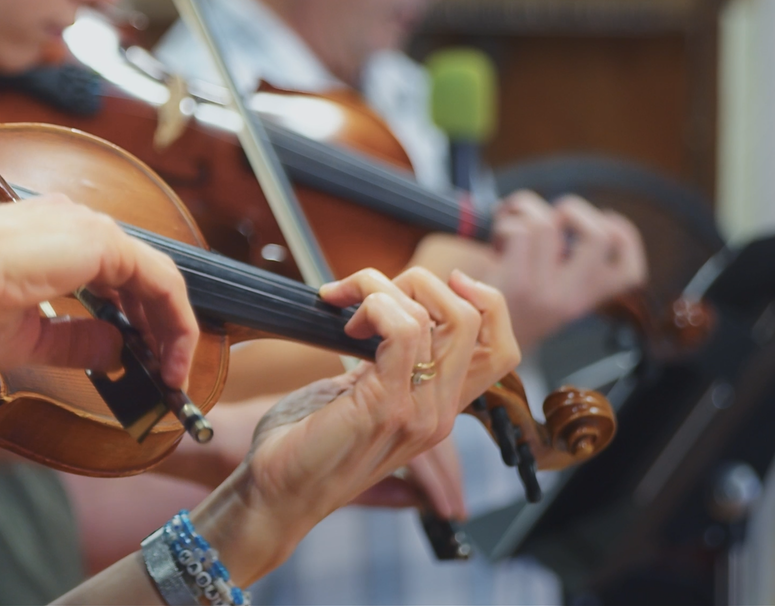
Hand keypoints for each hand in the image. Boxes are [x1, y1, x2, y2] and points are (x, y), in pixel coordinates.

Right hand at [0, 196, 198, 389]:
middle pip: (139, 276)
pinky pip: (160, 281)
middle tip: (165, 370)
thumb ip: (76, 340)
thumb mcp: (29, 337)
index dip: (133, 319)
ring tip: (172, 370)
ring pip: (154, 277)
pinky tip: (173, 355)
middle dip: (158, 325)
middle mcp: (75, 225)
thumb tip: (116, 350)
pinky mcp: (101, 241)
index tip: (141, 358)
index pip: (112, 277)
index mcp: (51, 240)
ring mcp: (89, 229)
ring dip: (170, 325)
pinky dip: (174, 319)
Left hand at [189, 267, 519, 583]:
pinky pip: (402, 331)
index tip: (429, 282)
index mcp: (438, 406)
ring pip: (440, 317)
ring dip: (382, 289)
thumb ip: (384, 361)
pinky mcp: (387, 407)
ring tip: (342, 306)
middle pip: (475, 320)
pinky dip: (373, 305)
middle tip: (366, 295)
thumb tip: (382, 309)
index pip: (499, 347)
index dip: (482, 300)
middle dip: (419, 283)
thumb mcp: (358, 393)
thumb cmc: (305, 441)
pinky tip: (343, 319)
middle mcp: (439, 411)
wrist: (275, 493)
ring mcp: (419, 412)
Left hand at [490, 190, 647, 347]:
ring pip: (548, 224)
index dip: (626, 237)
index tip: (607, 218)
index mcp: (584, 301)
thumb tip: (568, 213)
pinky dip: (504, 222)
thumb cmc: (509, 308)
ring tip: (510, 223)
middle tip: (548, 215)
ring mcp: (544, 292)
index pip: (629, 273)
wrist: (476, 343)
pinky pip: (518, 231)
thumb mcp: (550, 294)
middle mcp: (570, 299)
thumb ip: (568, 265)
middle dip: (573, 209)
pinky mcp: (514, 283)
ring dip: (524, 210)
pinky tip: (496, 238)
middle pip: (599, 237)